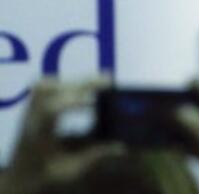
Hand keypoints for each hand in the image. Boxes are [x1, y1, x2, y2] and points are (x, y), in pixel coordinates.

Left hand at [0, 77, 120, 193]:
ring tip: (95, 83)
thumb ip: (94, 156)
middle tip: (108, 82)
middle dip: (81, 84)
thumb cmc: (44, 174)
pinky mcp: (31, 108)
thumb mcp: (70, 170)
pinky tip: (78, 88)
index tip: (96, 103)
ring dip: (71, 81)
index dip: (73, 101)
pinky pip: (42, 86)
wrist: (19, 176)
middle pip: (51, 91)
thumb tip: (121, 146)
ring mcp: (29, 111)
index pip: (51, 110)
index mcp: (40, 134)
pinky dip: (62, 82)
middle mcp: (32, 119)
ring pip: (44, 85)